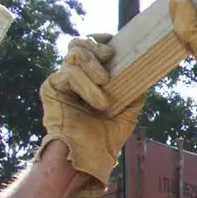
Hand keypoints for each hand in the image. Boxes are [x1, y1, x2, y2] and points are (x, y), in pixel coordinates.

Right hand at [36, 33, 143, 197]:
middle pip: (78, 43)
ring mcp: (61, 81)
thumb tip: (145, 71)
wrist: (87, 158)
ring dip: (95, 68)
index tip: (113, 40)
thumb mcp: (128, 111)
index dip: (100, 39)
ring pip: (74, 54)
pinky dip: (86, 85)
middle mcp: (74, 76)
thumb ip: (134, 90)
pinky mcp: (51, 89)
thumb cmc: (105, 139)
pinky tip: (99, 103)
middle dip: (96, 47)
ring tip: (106, 88)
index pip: (90, 45)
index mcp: (90, 78)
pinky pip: (68, 74)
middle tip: (110, 58)